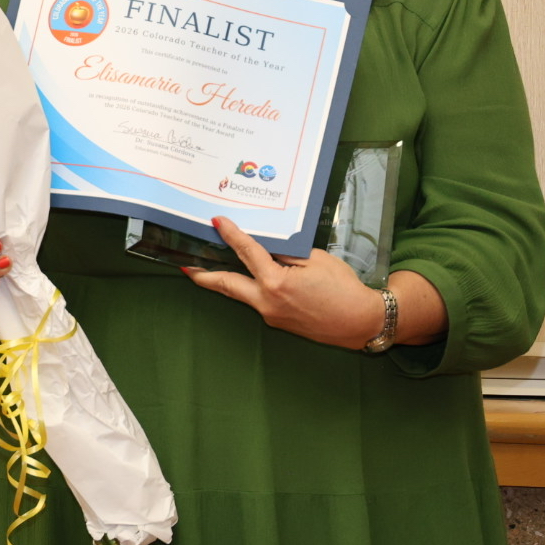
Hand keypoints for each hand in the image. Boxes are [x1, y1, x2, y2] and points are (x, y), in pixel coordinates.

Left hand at [183, 216, 384, 348]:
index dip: (231, 235)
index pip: (247, 253)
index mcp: (276, 283)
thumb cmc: (342, 288)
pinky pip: (256, 300)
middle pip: (226, 286)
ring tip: (205, 270)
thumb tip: (265, 247)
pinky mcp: (278, 321)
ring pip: (239, 295)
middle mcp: (267, 302)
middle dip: (204, 275)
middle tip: (184, 265)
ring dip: (222, 282)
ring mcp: (271, 315)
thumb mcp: (315, 260)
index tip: (217, 223)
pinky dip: (246, 288)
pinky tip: (246, 278)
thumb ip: (286, 253)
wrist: (360, 322)